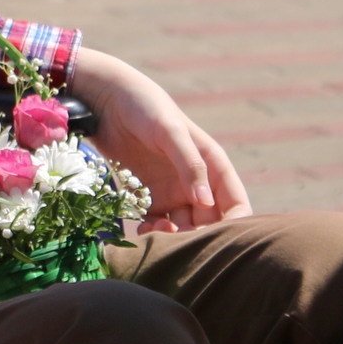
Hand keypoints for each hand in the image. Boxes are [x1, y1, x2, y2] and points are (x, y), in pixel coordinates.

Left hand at [67, 49, 252, 231]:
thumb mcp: (170, 132)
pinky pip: (157, 225)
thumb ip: (190, 165)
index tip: (217, 242)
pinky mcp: (147, 198)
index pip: (236, 206)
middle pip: (210, 225)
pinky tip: (143, 231)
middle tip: (179, 243)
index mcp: (213, 167)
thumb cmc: (145, 107)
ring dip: (175, 240)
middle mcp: (196, 184)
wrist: (106, 100)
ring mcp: (172, 193)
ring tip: (157, 234)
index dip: (234, 227)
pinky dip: (153, 233)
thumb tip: (206, 203)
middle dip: (199, 240)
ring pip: (183, 230)